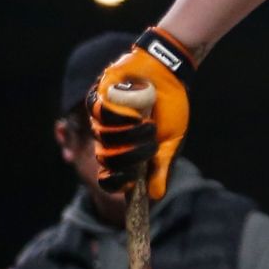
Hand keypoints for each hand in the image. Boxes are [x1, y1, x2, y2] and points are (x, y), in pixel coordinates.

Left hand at [91, 28, 193, 199]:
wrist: (168, 72)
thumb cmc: (170, 107)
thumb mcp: (170, 141)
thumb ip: (160, 167)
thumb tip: (155, 196)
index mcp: (126, 150)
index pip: (110, 176)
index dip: (117, 181)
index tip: (132, 179)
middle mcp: (110, 138)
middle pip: (107, 159)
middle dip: (130, 155)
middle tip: (150, 143)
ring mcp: (101, 119)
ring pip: (103, 138)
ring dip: (129, 133)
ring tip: (147, 122)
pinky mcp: (97, 98)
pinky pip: (100, 114)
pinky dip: (120, 114)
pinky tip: (136, 107)